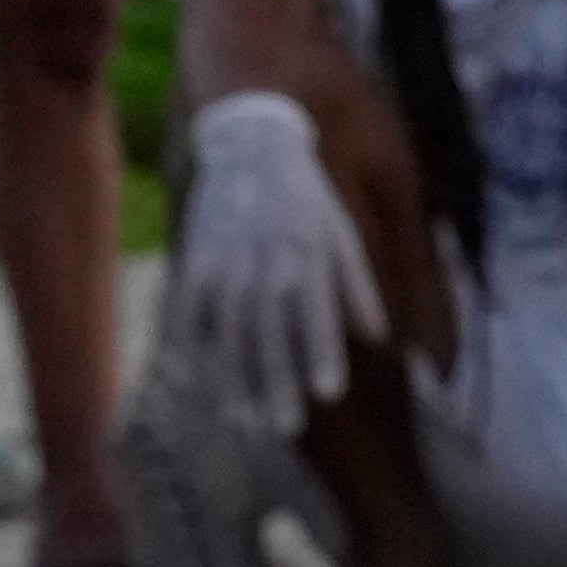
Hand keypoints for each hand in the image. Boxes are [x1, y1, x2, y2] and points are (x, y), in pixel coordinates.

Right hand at [159, 94, 382, 426]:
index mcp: (308, 253)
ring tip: (242, 421)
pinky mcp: (195, 258)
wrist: (250, 138)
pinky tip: (188, 381)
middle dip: (276, 383)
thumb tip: (381, 339)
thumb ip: (360, 285)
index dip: (322, 351)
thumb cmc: (307, 191)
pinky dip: (185, 345)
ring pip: (228, 330)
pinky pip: (187, 309)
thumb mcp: (342, 229)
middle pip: (271, 333)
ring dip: (234, 378)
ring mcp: (226, 261)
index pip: (317, 311)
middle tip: (283, 428)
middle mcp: (266, 261)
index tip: (328, 393)